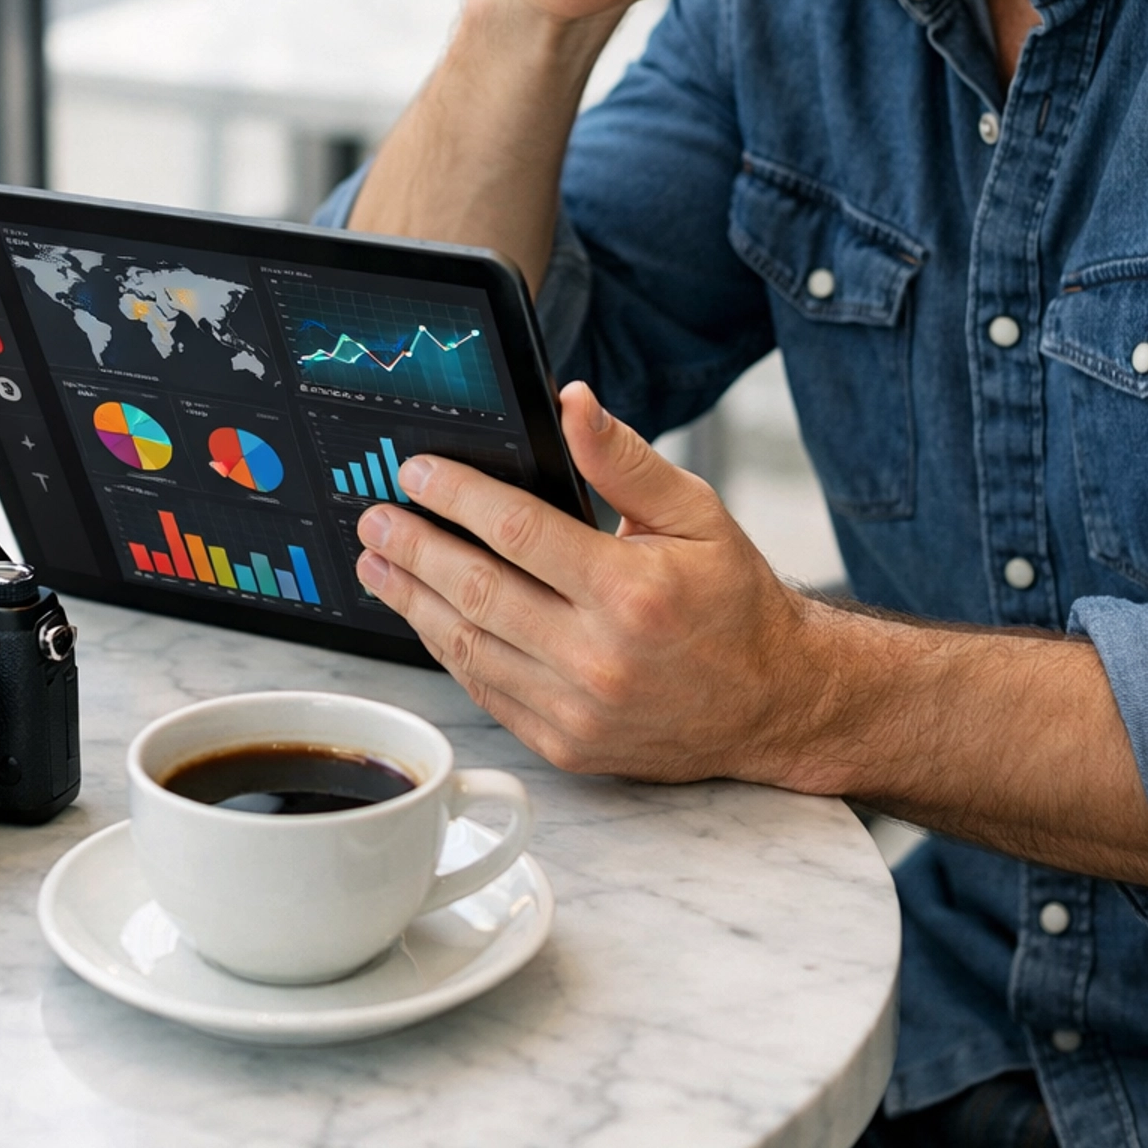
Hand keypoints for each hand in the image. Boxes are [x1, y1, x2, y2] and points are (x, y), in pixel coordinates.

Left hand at [354, 381, 810, 779]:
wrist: (772, 703)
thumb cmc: (733, 601)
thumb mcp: (696, 512)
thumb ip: (624, 459)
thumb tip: (572, 403)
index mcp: (632, 591)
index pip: (518, 530)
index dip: (457, 496)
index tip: (416, 472)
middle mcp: (601, 656)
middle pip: (478, 591)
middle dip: (415, 549)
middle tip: (375, 519)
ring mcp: (578, 709)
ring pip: (470, 647)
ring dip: (414, 601)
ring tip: (378, 565)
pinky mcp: (565, 744)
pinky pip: (487, 691)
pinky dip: (449, 650)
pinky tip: (425, 617)